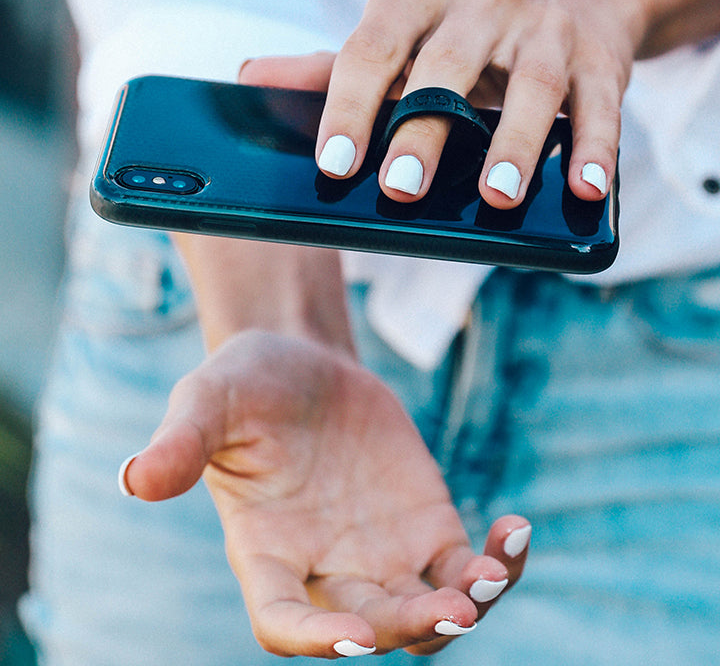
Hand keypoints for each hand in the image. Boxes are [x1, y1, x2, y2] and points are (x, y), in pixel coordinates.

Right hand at [120, 332, 529, 657]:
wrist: (300, 358)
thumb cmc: (244, 382)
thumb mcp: (206, 398)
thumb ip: (180, 441)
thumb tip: (131, 478)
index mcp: (265, 551)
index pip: (282, 620)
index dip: (314, 638)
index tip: (352, 635)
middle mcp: (325, 568)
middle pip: (370, 627)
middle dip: (410, 625)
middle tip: (453, 605)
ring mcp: (381, 553)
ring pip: (427, 612)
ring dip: (465, 608)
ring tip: (491, 573)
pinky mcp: (426, 525)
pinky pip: (467, 567)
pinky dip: (497, 565)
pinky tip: (516, 531)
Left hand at [313, 0, 634, 208]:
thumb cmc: (458, 37)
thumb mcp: (396, 38)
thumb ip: (330, 68)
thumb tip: (248, 80)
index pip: (370, 48)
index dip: (349, 106)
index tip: (334, 164)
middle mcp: (480, 0)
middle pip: (446, 67)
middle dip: (423, 129)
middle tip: (399, 189)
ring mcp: (544, 26)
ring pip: (531, 85)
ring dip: (514, 144)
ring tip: (495, 197)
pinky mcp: (599, 57)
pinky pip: (598, 105)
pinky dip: (594, 148)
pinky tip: (585, 189)